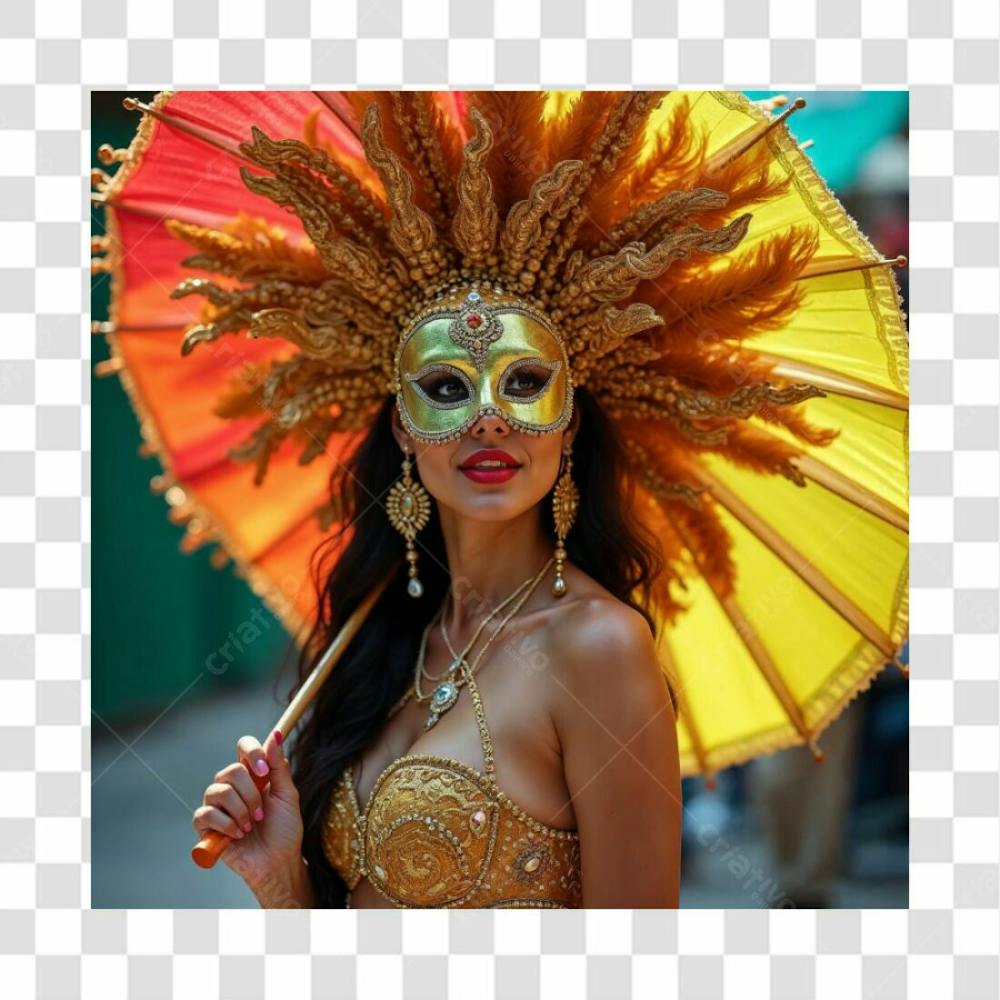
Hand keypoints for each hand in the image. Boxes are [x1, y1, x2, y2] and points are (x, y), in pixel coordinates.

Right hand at [193, 729, 307, 904]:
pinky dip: (226, 824)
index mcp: (252, 774)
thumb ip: (278, 766)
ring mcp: (217, 804)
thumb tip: (275, 734)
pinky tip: (238, 835)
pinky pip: (206, 813)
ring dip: (240, 811)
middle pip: (230, 770)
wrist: (277, 862)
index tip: (263, 770)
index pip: (243, 746)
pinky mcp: (206, 825)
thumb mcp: (287, 795)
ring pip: (218, 791)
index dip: (252, 752)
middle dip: (250, 794)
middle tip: (261, 814)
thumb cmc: (284, 829)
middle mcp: (232, 785)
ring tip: (250, 826)